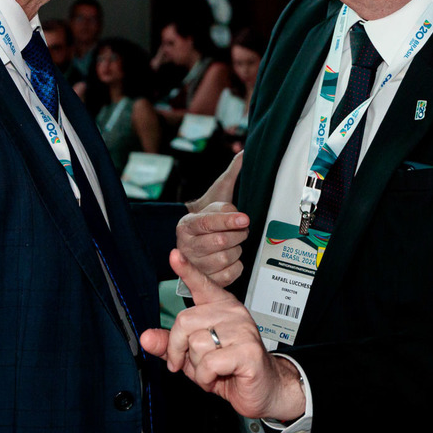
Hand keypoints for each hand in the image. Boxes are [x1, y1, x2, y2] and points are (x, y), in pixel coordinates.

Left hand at [140, 250, 305, 420]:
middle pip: (184, 322)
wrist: (264, 388)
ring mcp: (242, 329)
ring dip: (197, 368)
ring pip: (196, 344)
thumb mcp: (192, 356)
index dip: (186, 269)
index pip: (201, 283)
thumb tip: (146, 338)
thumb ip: (169, 345)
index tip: (174, 254)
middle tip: (190, 364)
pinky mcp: (248, 350)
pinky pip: (209, 363)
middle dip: (178, 350)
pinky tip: (219, 378)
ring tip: (212, 371)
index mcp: (219, 306)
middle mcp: (232, 312)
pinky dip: (206, 378)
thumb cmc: (228, 369)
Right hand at [181, 153, 248, 286]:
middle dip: (237, 233)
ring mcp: (195, 265)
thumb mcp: (218, 193)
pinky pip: (231, 273)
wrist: (198, 244)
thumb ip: (232, 173)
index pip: (209, 222)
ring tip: (235, 242)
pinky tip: (233, 257)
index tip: (244, 218)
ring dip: (238, 249)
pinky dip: (238, 265)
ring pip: (228, 258)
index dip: (228, 220)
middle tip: (241, 228)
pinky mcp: (206, 280)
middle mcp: (186, 245)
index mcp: (187, 224)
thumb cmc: (209, 217)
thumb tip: (245, 152)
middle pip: (221, 242)